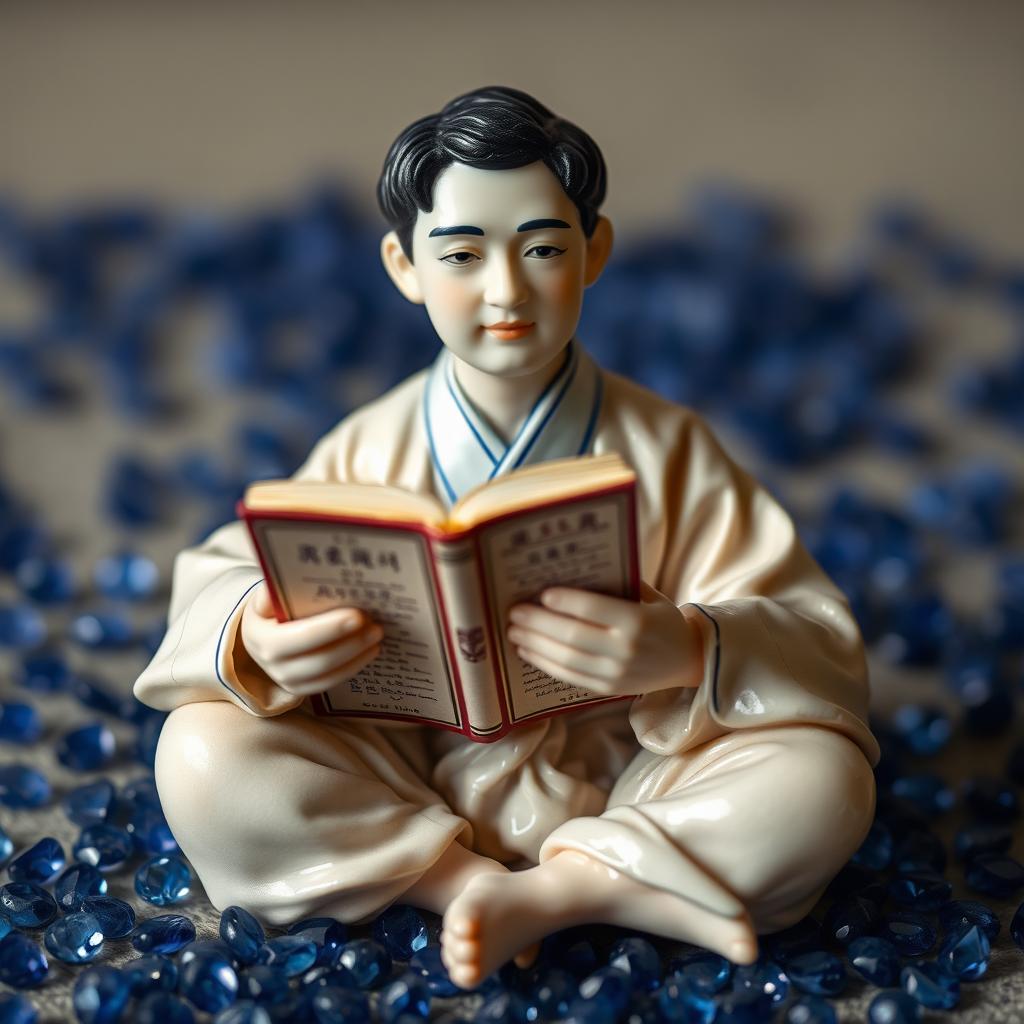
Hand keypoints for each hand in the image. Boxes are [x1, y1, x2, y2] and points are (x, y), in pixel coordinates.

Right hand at [240, 583, 383, 696]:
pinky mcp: (301, 689)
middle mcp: (271, 664)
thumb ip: (273, 590)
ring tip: (376, 635)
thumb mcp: (265, 596)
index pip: (299, 637)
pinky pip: (331, 682)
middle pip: (319, 660)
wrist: (262, 634)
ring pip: (328, 674)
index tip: (357, 615)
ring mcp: (286, 681)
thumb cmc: (270, 610)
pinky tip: (370, 650)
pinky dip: (353, 666)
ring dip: (357, 655)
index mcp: (259, 637)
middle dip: (351, 643)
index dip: (330, 629)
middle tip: (375, 625)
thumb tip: (283, 584)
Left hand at [506, 581, 703, 696]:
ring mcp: (616, 673)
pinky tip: (529, 651)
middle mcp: (626, 650)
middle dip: (539, 623)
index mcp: (637, 621)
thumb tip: (572, 569)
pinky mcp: (608, 689)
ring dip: (536, 645)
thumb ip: (617, 584)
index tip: (541, 593)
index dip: (565, 601)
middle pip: (573, 636)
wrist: (688, 659)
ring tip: (515, 631)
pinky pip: (570, 677)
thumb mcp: (648, 596)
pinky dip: (546, 664)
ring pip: (567, 660)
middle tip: (515, 612)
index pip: (593, 609)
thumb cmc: (663, 619)